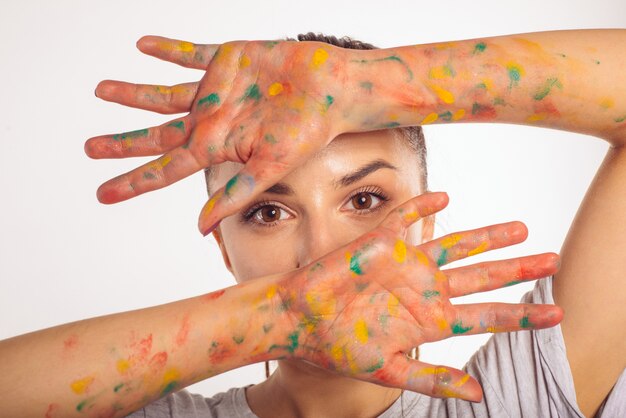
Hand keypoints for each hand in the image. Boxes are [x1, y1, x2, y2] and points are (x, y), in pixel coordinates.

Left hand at [86, 36, 353, 234]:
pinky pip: (191, 53)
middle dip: (123, 142)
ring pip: (165, 94)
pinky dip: (168, 49)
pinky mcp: (228, 59)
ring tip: (101, 90)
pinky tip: (143, 45)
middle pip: (157, 134)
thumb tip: (200, 229)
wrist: (333, 90)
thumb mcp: (268, 168)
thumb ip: (234, 194)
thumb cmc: (308, 132)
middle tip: (90, 149)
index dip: (133, 182)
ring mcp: (217, 90)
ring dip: (134, 93)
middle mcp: (211, 121)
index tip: (101, 195)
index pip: (165, 169)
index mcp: (216, 147)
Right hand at [275, 192, 561, 400]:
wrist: (297, 319)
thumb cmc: (337, 347)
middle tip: (552, 260)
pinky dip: (424, 206)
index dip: (521, 315)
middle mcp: (423, 290)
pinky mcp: (380, 242)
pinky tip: (445, 197)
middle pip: (480, 277)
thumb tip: (479, 394)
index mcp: (429, 320)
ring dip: (486, 236)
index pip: (486, 316)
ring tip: (520, 229)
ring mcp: (404, 264)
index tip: (556, 314)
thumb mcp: (388, 370)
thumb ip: (432, 378)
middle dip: (517, 269)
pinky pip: (405, 217)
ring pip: (455, 245)